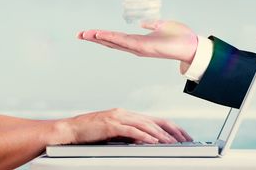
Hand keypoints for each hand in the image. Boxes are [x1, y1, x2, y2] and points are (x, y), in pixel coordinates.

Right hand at [57, 108, 191, 144]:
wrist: (70, 130)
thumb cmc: (89, 134)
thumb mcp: (112, 134)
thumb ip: (128, 135)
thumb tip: (145, 142)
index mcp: (125, 115)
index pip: (154, 119)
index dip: (170, 127)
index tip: (182, 136)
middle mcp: (124, 113)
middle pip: (154, 120)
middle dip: (172, 130)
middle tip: (185, 139)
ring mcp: (117, 117)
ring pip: (145, 124)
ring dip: (161, 135)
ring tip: (172, 143)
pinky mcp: (111, 125)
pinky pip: (132, 130)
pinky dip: (144, 136)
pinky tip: (153, 141)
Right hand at [77, 20, 197, 63]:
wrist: (193, 46)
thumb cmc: (180, 37)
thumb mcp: (163, 25)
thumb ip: (152, 24)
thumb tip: (144, 23)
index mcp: (138, 42)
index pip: (116, 38)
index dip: (102, 36)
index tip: (88, 33)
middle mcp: (135, 47)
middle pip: (110, 42)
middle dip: (94, 38)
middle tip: (79, 34)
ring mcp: (138, 48)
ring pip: (114, 42)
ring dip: (99, 38)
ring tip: (85, 34)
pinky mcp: (143, 47)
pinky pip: (123, 41)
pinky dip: (111, 38)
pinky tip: (100, 34)